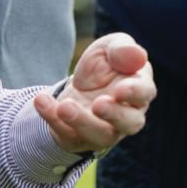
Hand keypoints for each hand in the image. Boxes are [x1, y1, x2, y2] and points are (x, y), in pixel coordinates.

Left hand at [33, 33, 156, 154]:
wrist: (78, 83)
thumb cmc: (104, 64)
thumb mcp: (109, 48)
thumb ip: (122, 50)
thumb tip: (138, 56)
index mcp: (138, 88)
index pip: (145, 93)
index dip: (135, 93)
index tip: (119, 89)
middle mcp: (128, 115)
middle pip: (130, 123)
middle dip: (114, 115)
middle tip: (98, 104)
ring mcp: (104, 131)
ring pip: (100, 136)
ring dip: (81, 121)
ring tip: (64, 106)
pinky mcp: (79, 139)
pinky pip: (68, 135)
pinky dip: (53, 119)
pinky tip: (41, 100)